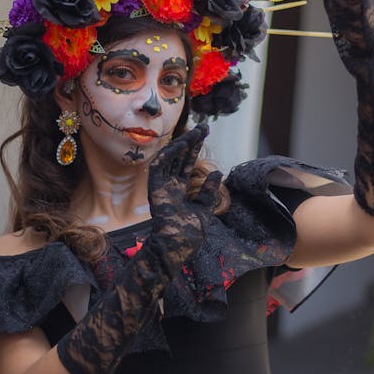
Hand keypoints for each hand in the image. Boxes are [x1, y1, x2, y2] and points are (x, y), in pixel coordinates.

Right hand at [147, 124, 222, 277]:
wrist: (178, 247)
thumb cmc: (190, 234)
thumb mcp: (205, 209)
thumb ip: (209, 191)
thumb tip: (219, 172)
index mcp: (180, 189)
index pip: (187, 162)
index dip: (195, 147)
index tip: (206, 132)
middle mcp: (169, 184)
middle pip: (180, 156)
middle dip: (191, 140)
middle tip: (204, 126)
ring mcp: (161, 186)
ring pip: (169, 158)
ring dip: (181, 143)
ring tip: (195, 131)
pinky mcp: (154, 190)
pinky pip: (158, 167)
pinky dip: (167, 155)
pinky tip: (179, 144)